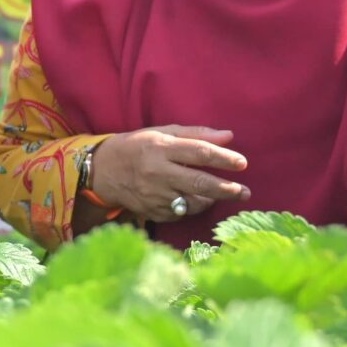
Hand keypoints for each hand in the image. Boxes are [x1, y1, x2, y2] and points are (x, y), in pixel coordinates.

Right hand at [89, 126, 249, 223]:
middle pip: (199, 182)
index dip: (224, 159)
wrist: (101, 171)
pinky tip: (192, 200)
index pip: (199, 152)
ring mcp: (152, 194)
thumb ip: (195, 134)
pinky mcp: (150, 211)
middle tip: (244, 192)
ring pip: (192, 202)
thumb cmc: (136, 147)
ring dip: (210, 199)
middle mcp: (156, 172)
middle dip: (227, 189)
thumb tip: (229, 136)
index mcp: (159, 148)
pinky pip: (180, 213)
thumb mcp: (161, 133)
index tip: (242, 164)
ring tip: (218, 195)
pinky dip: (190, 208)